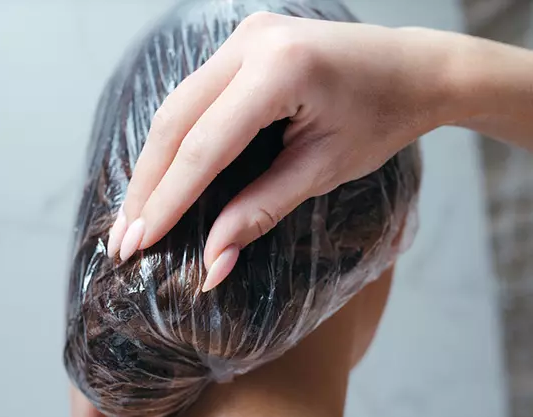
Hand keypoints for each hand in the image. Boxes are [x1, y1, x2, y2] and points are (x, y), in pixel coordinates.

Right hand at [107, 13, 460, 289]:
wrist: (411, 68)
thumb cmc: (381, 118)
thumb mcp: (323, 169)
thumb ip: (260, 211)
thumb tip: (211, 262)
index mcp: (280, 70)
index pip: (204, 147)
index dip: (168, 200)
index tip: (139, 243)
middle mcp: (251, 42)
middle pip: (175, 121)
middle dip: (147, 185)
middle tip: (124, 238)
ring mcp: (243, 36)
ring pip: (175, 107)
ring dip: (153, 164)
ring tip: (135, 215)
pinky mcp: (241, 44)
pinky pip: (193, 96)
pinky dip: (174, 140)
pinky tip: (160, 176)